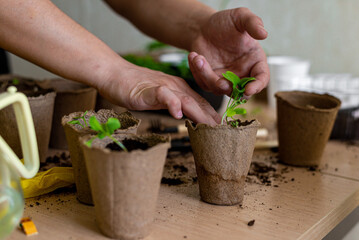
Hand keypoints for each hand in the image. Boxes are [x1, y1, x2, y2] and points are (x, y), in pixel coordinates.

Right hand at [97, 61, 220, 124]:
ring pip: (185, 99)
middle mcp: (175, 86)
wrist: (115, 74)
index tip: (222, 129)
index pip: (200, 103)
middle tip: (222, 131)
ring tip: (210, 126)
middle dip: (211, 117)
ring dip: (199, 113)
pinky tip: (177, 114)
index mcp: (179, 89)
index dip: (211, 116)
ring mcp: (162, 87)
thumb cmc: (136, 87)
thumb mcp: (160, 97)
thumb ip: (174, 104)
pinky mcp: (148, 89)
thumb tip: (187, 116)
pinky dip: (171, 104)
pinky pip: (163, 95)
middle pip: (197, 102)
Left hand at [189, 7, 268, 96]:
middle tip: (220, 81)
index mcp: (255, 61)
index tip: (248, 89)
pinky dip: (197, 72)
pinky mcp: (210, 80)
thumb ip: (253, 23)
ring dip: (207, 75)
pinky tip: (193, 56)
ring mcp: (225, 79)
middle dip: (230, 89)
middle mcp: (242, 74)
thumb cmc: (225, 22)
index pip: (261, 78)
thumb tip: (263, 34)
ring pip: (219, 89)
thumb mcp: (241, 17)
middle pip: (240, 92)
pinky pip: (204, 83)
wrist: (204, 27)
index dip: (256, 86)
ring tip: (198, 57)